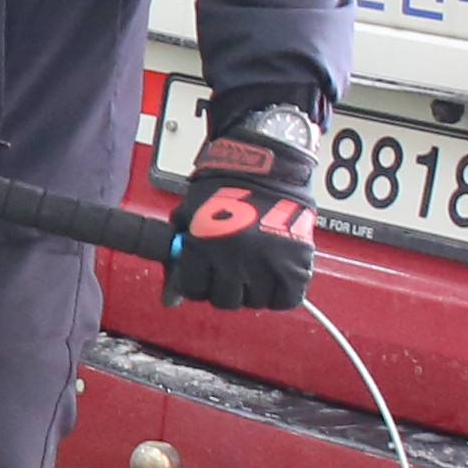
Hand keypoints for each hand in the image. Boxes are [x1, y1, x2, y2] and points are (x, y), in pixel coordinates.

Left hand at [166, 102, 324, 311]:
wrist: (266, 165)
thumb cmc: (225, 185)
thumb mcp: (190, 215)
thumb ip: (181, 254)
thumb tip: (171, 298)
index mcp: (202, 247)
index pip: (193, 289)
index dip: (197, 283)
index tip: (204, 276)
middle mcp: (232, 260)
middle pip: (224, 300)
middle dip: (224, 288)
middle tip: (231, 272)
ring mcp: (266, 264)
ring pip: (255, 302)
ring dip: (253, 291)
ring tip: (255, 270)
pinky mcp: (295, 264)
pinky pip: (287, 298)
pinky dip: (282, 293)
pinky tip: (276, 277)